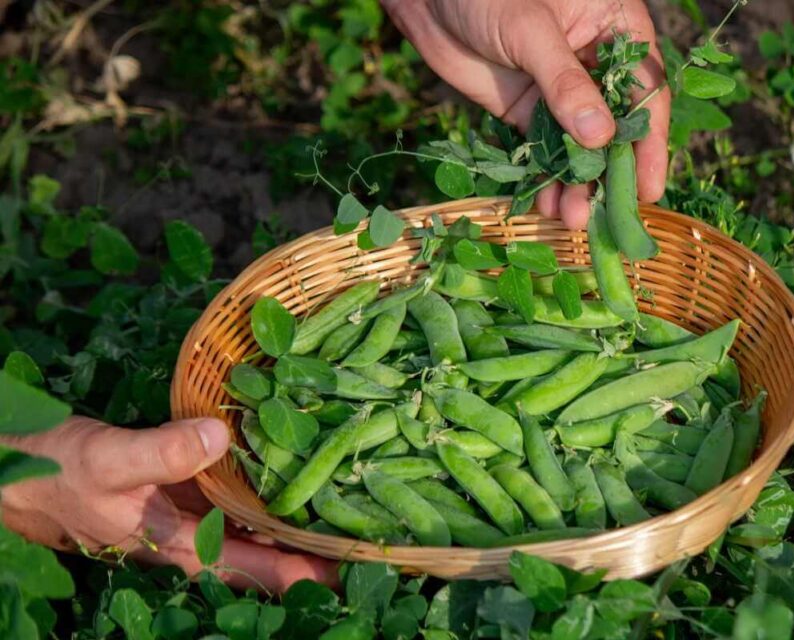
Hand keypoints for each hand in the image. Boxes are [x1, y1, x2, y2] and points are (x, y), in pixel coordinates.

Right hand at [1, 416, 337, 593]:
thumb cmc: (63, 475)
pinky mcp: (196, 494)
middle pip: (271, 555)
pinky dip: (273, 488)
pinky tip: (302, 469)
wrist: (27, 473)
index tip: (356, 562)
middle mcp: (200, 540)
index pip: (260, 570)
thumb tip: (221, 436)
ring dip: (302, 519)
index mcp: (185, 547)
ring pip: (262, 528)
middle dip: (319, 546)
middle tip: (375, 528)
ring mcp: (199, 518)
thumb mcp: (110, 460)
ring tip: (354, 501)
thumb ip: (164, 453)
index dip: (308, 570)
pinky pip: (245, 499)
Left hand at [383, 0, 669, 228]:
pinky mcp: (527, 110)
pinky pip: (544, 150)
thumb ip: (564, 83)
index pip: (645, 91)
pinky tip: (547, 204)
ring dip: (578, 182)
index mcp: (616, 28)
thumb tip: (600, 137)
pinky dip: (546, 177)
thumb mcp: (529, 31)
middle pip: (616, 126)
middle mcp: (595, 63)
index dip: (649, 140)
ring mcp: (560, 91)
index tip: (648, 185)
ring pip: (580, 145)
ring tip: (572, 217)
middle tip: (610, 214)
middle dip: (611, 171)